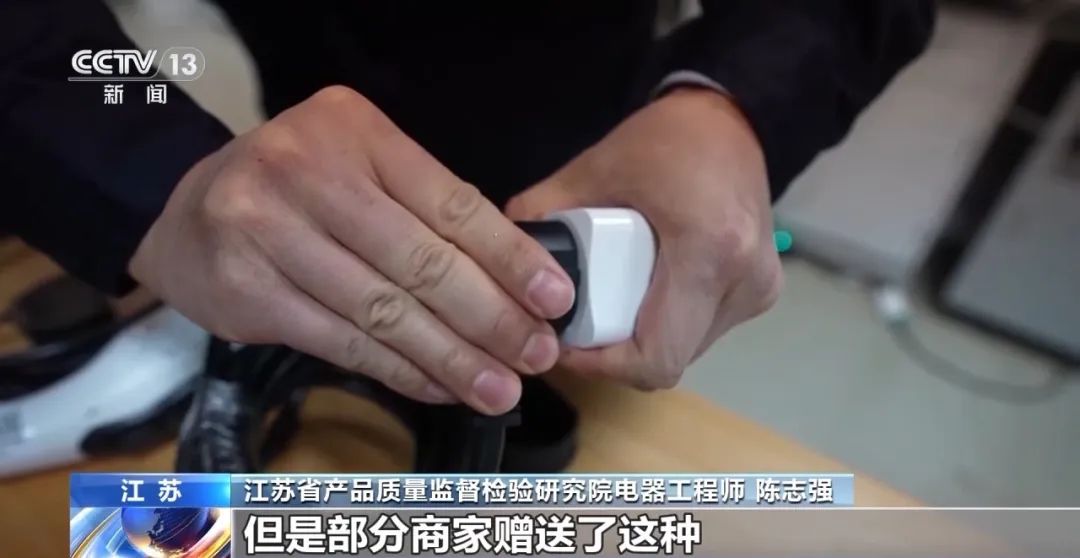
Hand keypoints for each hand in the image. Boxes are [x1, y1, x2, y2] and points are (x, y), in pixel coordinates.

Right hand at [129, 86, 575, 414]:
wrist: (184, 210)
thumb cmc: (295, 187)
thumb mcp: (358, 165)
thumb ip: (423, 206)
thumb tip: (513, 274)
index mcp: (355, 132)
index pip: (451, 202)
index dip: (509, 257)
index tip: (554, 299)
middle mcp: (308, 172)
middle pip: (421, 261)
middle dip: (490, 317)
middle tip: (537, 355)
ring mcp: (267, 230)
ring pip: (382, 310)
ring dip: (450, 357)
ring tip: (498, 387)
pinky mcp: (245, 290)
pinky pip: (341, 341)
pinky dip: (398, 370)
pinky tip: (439, 386)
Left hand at [505, 87, 782, 389]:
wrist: (730, 119)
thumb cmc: (667, 139)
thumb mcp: (595, 168)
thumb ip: (545, 212)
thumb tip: (502, 256)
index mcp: (708, 251)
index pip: (655, 356)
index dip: (603, 364)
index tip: (566, 340)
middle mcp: (743, 282)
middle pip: (665, 359)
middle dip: (615, 351)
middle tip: (578, 319)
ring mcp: (758, 291)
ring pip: (685, 351)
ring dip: (641, 340)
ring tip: (608, 303)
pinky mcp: (760, 292)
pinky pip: (701, 333)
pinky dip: (665, 325)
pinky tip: (641, 294)